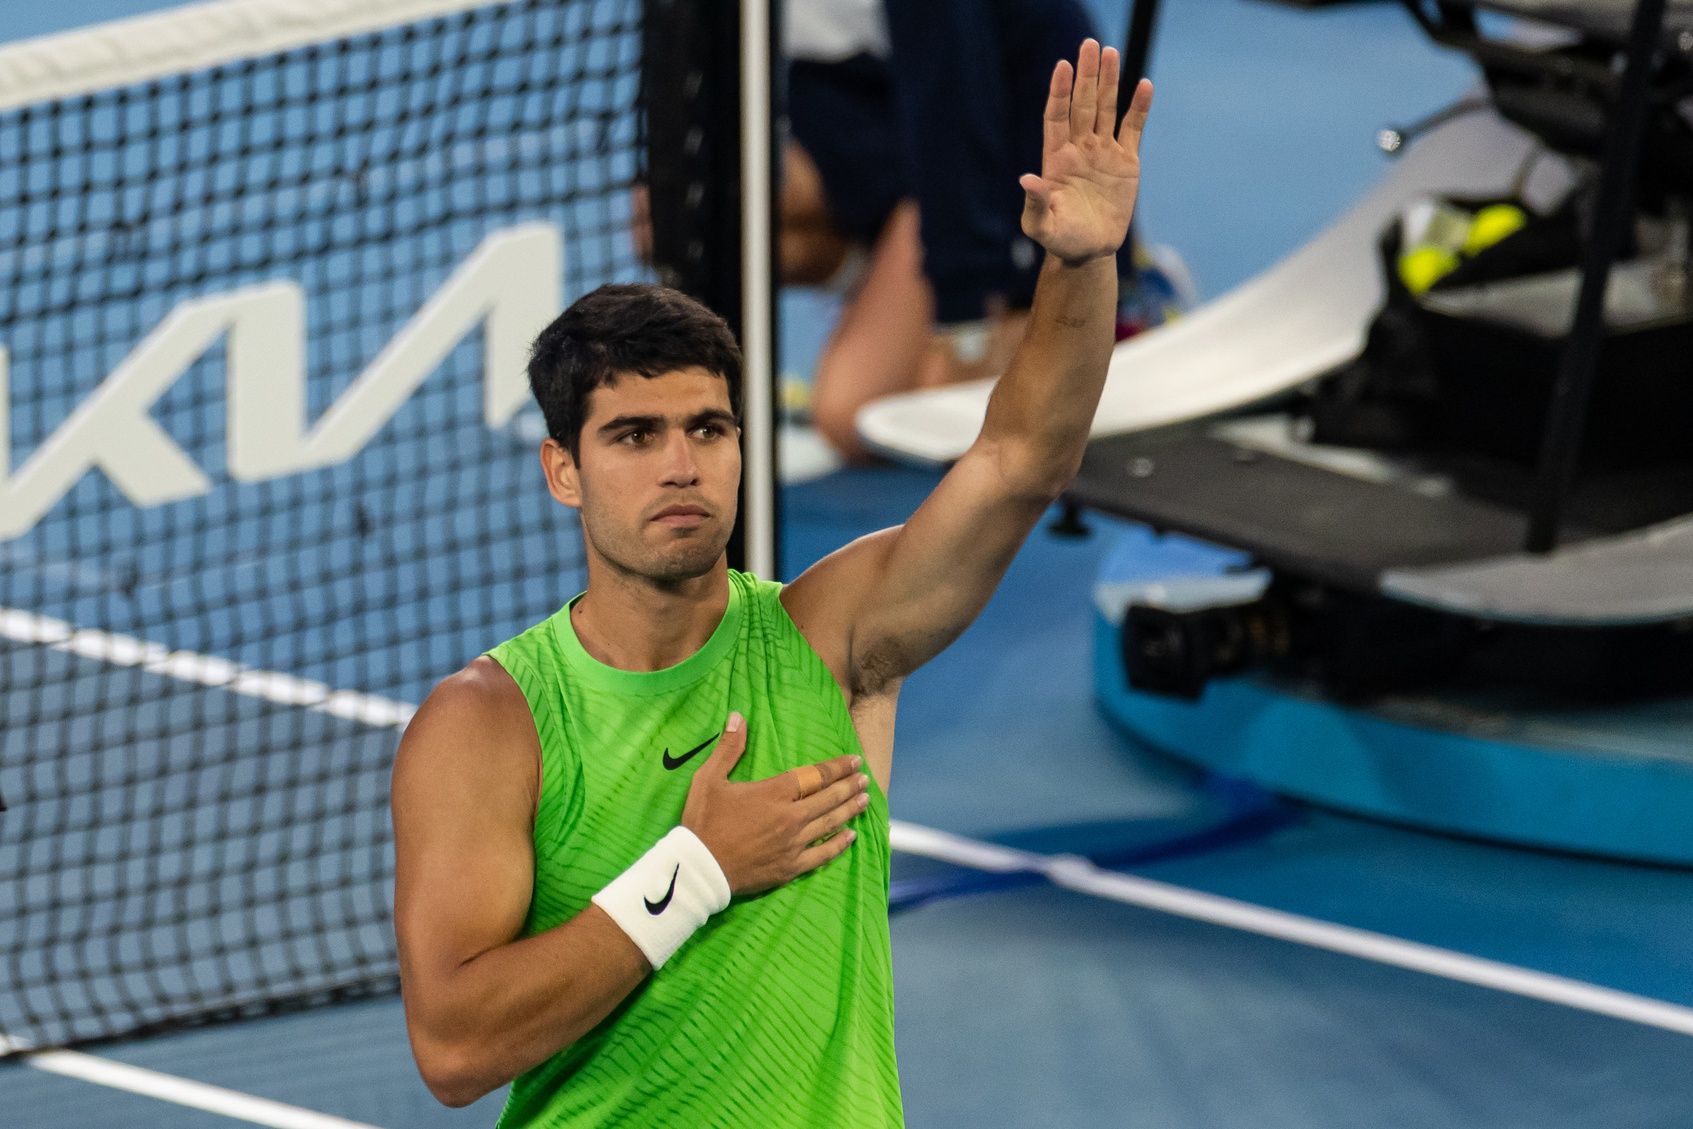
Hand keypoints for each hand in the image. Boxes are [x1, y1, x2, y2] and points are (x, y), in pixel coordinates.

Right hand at [681, 713, 867, 895]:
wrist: (699, 869)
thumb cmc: (703, 822)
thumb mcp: (709, 779)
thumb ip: (728, 748)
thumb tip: (737, 716)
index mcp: (774, 793)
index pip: (814, 775)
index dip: (836, 767)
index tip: (854, 760)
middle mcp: (790, 817)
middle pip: (828, 798)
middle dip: (849, 785)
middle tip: (864, 778)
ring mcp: (793, 844)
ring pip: (830, 823)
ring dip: (849, 810)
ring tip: (865, 799)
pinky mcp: (791, 867)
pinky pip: (822, 854)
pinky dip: (839, 844)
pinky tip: (851, 836)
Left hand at [1019, 40, 1152, 266]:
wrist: (1089, 252)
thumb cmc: (1060, 240)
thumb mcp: (1042, 227)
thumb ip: (1035, 203)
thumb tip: (1027, 179)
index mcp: (1056, 159)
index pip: (1056, 117)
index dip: (1059, 92)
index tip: (1062, 66)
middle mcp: (1079, 149)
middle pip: (1082, 105)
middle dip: (1086, 76)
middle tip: (1090, 45)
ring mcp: (1103, 152)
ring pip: (1107, 109)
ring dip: (1109, 82)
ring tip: (1110, 53)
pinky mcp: (1126, 162)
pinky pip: (1133, 128)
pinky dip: (1139, 108)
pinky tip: (1143, 85)